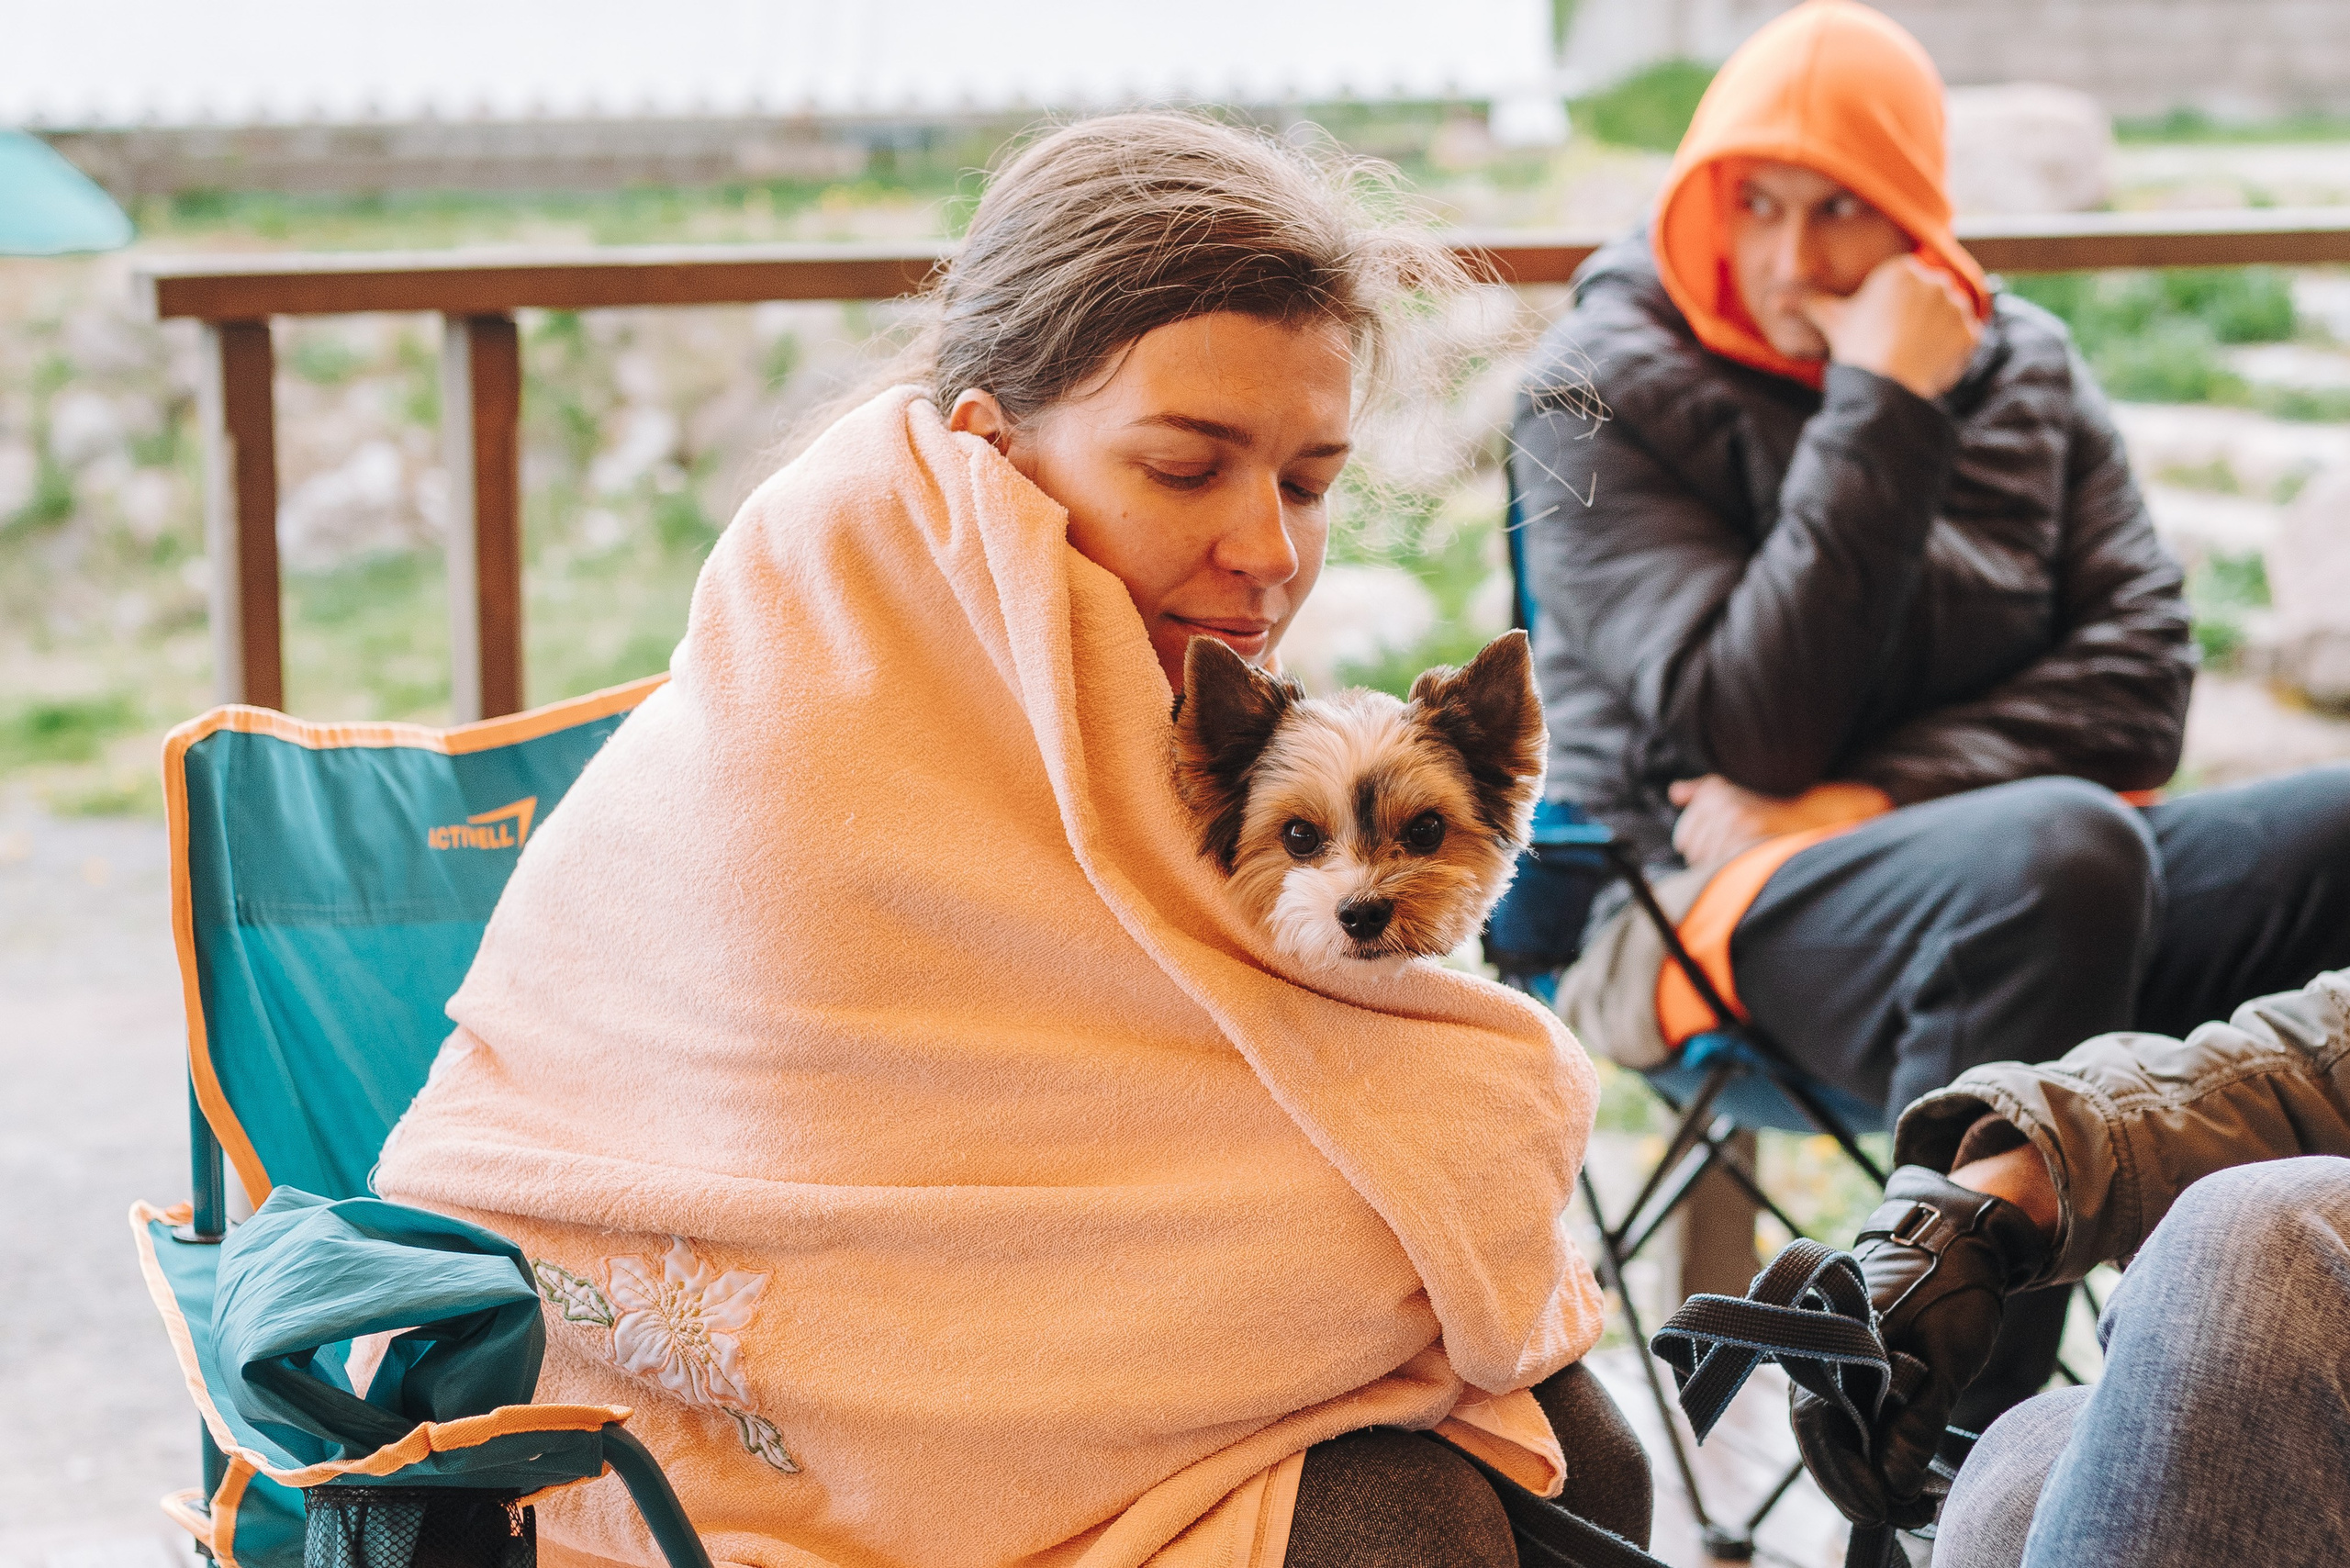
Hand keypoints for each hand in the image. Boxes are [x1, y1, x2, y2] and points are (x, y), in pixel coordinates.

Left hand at [1667, 776, 1892, 865]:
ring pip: (1709, 864)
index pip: (1684, 839)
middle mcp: (1723, 804)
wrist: (1817, 814)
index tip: (1724, 845)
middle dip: (1711, 858)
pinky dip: (1734, 873)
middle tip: (1740, 850)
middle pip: (1694, 853)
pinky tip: (1751, 863)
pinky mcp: (1750, 840)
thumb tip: (1675, 793)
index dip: (1700, 849)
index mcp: (1715, 791)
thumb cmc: (1774, 804)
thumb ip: (1702, 790)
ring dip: (1724, 867)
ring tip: (1749, 854)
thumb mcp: (1736, 788)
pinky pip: (1725, 869)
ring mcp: (1737, 822)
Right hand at [1790, 1165, 2049, 1528]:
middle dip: (1858, 1482)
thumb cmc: (1953, 1286)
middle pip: (1826, 1434)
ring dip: (1873, 1470)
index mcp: (1834, 1343)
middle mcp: (1827, 1353)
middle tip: (1905, 1516)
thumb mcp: (1947, 1356)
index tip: (1875, 1512)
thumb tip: (1893, 1479)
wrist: (1960, 1236)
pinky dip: (1883, 1449)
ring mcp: (1844, 1359)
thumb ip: (1918, 1418)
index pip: (1817, 1424)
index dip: (1842, 1475)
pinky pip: (1863, 1416)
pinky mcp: (1866, 1365)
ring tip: (1918, 1503)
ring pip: (1845, 1429)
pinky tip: (1913, 1476)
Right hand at [1799, 254, 1981, 400]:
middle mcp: (1935, 280)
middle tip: (1898, 344)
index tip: (1884, 327)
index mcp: (1902, 269)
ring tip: (1912, 354)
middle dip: (1919, 318)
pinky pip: (1965, 339)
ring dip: (1937, 333)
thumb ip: (1808, 302)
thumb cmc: (1855, 347)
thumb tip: (1774, 298)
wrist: (1882, 386)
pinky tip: (1928, 363)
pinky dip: (1952, 351)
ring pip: (1949, 317)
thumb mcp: (1830, 319)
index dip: (1895, 308)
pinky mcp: (1971, 332)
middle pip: (1930, 298)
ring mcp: (1957, 307)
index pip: (1906, 284)